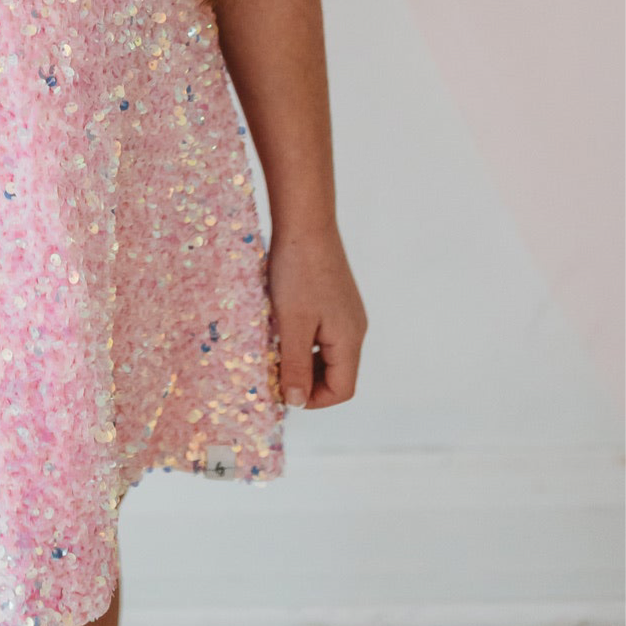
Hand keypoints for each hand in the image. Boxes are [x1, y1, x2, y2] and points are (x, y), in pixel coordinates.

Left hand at [267, 222, 367, 409]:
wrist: (305, 223)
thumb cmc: (297, 272)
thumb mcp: (292, 323)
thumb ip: (295, 365)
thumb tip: (297, 402)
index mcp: (350, 339)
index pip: (343, 390)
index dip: (313, 399)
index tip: (281, 391)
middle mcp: (354, 329)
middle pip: (336, 374)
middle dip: (305, 381)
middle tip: (272, 373)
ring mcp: (344, 313)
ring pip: (326, 353)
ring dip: (301, 360)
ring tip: (272, 352)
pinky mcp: (333, 299)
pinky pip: (321, 333)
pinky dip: (302, 340)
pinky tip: (279, 329)